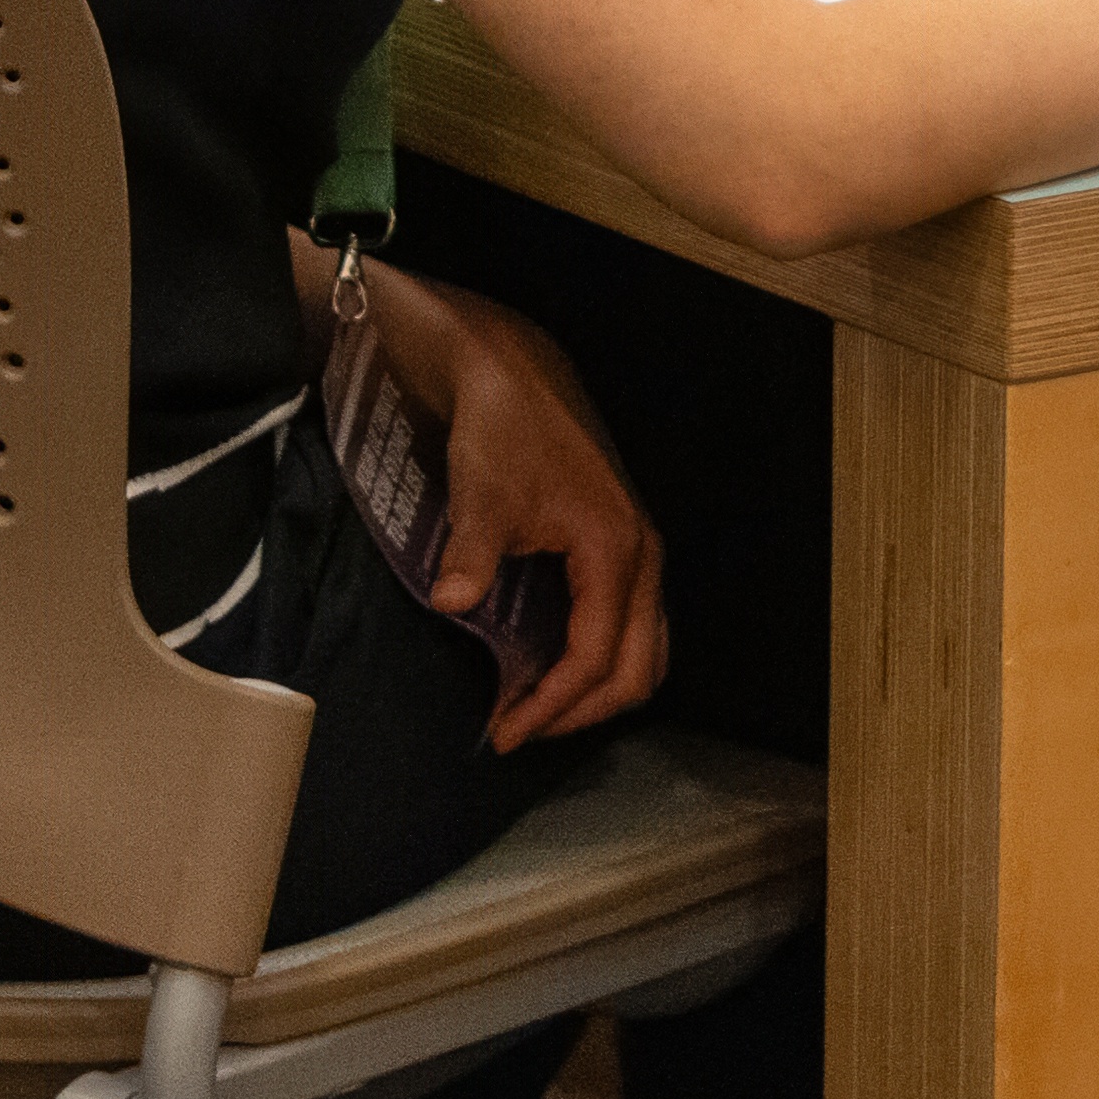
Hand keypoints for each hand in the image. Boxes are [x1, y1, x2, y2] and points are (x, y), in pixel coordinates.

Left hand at [379, 269, 670, 748]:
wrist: (510, 367)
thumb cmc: (501, 425)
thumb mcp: (481, 491)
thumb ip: (473, 554)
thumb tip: (454, 604)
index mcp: (615, 548)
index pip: (596, 657)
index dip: (552, 705)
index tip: (504, 731)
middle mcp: (640, 554)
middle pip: (639, 667)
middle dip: (582, 711)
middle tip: (520, 728)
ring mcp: (636, 548)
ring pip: (644, 647)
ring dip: (597, 688)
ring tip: (538, 704)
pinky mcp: (618, 541)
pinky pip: (630, 622)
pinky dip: (600, 656)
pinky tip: (550, 660)